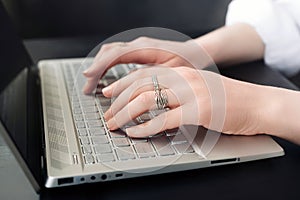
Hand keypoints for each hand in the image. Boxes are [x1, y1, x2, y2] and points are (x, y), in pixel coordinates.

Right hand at [83, 37, 211, 93]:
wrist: (196, 53)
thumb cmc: (188, 63)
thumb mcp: (173, 73)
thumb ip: (154, 79)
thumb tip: (135, 92)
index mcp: (147, 48)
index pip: (116, 54)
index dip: (101, 65)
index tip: (89, 77)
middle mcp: (139, 44)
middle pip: (109, 53)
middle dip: (95, 70)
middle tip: (87, 88)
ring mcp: (137, 47)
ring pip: (110, 53)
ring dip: (99, 68)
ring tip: (91, 85)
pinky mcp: (138, 52)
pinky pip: (116, 56)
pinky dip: (106, 66)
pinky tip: (104, 78)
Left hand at [102, 66, 264, 137]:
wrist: (257, 104)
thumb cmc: (228, 99)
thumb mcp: (198, 88)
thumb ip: (176, 92)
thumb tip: (151, 102)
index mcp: (182, 71)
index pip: (144, 73)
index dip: (122, 83)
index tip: (108, 93)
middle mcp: (184, 78)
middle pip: (140, 85)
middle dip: (118, 101)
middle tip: (107, 115)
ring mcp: (191, 92)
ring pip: (147, 99)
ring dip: (126, 113)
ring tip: (115, 124)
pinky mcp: (199, 111)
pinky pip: (164, 119)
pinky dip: (145, 127)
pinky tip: (135, 132)